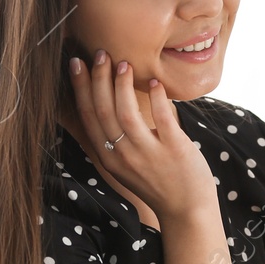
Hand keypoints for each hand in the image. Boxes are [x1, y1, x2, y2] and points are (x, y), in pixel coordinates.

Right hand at [67, 50, 217, 224]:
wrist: (186, 210)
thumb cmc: (158, 182)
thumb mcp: (126, 164)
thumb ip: (115, 138)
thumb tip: (108, 99)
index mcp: (109, 157)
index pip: (88, 116)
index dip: (80, 87)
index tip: (78, 62)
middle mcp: (123, 156)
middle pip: (103, 110)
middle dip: (98, 78)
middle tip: (101, 53)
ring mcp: (148, 155)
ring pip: (126, 114)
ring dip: (122, 84)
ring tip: (125, 64)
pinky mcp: (174, 151)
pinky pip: (162, 120)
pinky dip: (156, 99)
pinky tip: (155, 83)